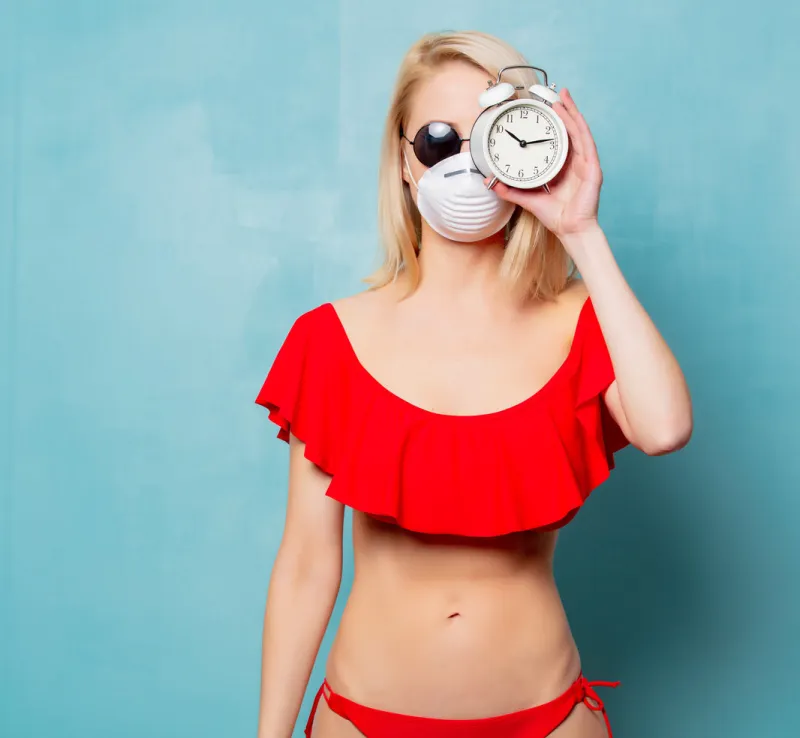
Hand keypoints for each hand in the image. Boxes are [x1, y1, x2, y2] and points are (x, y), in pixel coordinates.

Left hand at [486, 88, 602, 242]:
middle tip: (554, 94)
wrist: (570, 230)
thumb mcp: (528, 198)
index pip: (561, 139)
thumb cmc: (556, 216)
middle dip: (564, 110)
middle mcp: (577, 162)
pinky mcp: (593, 169)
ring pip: (579, 132)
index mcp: (565, 166)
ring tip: (561, 98)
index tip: (544, 108)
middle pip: (571, 130)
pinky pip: (586, 144)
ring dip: (571, 113)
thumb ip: (511, 190)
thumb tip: (492, 182)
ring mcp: (587, 164)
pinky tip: (571, 116)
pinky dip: (578, 128)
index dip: (555, 122)